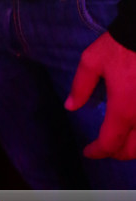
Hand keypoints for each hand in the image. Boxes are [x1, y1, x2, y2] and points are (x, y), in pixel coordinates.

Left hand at [65, 31, 135, 158]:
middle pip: (131, 151)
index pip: (109, 143)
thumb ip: (80, 86)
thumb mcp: (92, 61)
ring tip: (121, 143)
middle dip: (116, 154)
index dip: (97, 151)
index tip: (87, 151)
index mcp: (123, 110)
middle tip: (104, 149)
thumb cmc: (119, 47)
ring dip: (133, 149)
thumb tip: (71, 106)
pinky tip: (134, 131)